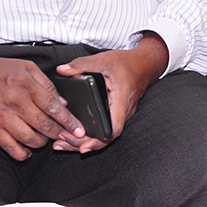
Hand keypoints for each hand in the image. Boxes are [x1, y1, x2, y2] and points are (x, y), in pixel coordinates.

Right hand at [0, 57, 85, 160]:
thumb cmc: (2, 70)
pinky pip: (9, 146)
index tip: (79, 129)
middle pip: (43, 125)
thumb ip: (47, 85)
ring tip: (47, 139)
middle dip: (59, 134)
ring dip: (42, 143)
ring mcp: (3, 117)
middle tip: (69, 137)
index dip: (68, 120)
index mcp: (27, 86)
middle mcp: (16, 103)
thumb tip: (62, 103)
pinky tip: (28, 151)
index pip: (52, 107)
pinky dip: (22, 153)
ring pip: (29, 138)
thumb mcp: (28, 68)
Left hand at [52, 34, 168, 153]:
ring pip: (105, 135)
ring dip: (85, 141)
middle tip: (61, 141)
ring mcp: (122, 115)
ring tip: (63, 141)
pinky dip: (91, 134)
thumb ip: (82, 64)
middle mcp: (123, 112)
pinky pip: (105, 129)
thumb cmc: (127, 63)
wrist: (145, 64)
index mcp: (121, 100)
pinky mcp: (117, 113)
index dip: (99, 141)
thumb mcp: (104, 60)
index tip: (83, 146)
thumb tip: (62, 70)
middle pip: (105, 138)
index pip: (114, 128)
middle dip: (82, 143)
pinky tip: (75, 134)